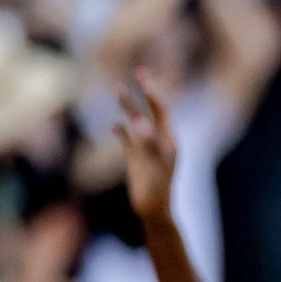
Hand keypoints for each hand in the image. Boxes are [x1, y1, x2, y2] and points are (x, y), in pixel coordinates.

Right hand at [113, 71, 176, 221]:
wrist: (153, 209)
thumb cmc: (156, 188)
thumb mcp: (153, 164)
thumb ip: (147, 142)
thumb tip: (140, 123)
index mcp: (168, 140)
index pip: (161, 111)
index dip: (153, 93)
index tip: (144, 78)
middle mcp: (159, 141)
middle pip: (151, 111)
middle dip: (144, 92)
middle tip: (140, 71)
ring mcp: (146, 148)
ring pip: (136, 122)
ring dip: (127, 106)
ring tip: (117, 88)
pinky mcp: (135, 158)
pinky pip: (126, 139)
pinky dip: (120, 130)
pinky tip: (112, 125)